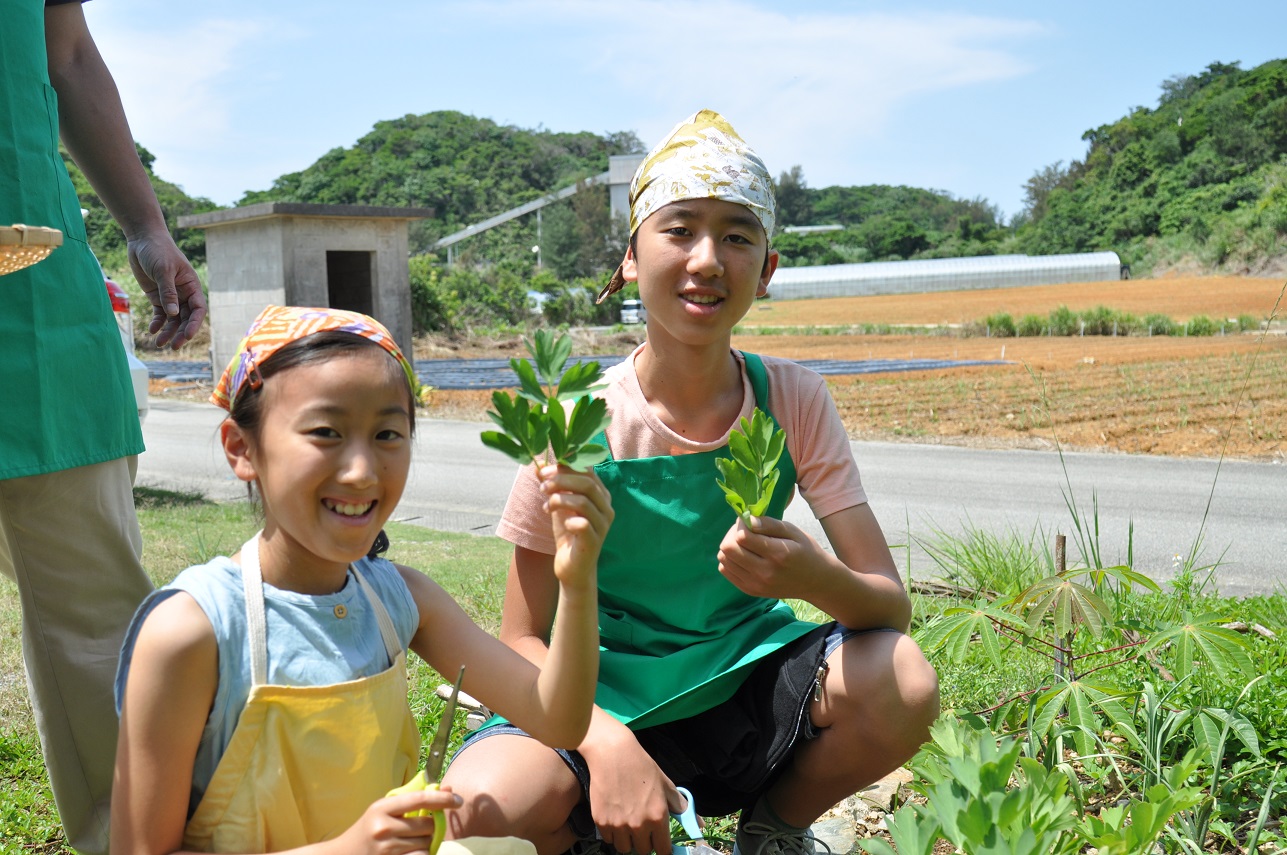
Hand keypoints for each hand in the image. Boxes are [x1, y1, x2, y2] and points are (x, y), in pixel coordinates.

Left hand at [126, 231, 205, 348]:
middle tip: (173, 346)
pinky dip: (157, 323)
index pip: (198, 310)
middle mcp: (183, 294)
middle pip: (186, 318)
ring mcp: (170, 296)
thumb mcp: (163, 270)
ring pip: (172, 319)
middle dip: (180, 333)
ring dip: (168, 331)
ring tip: (159, 343)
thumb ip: (168, 292)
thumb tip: (173, 314)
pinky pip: (160, 314)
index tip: (187, 336)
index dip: (194, 324)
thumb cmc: (158, 251)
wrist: (142, 240)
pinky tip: (152, 331)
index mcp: (191, 286)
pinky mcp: (157, 296)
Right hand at [329, 787, 460, 854]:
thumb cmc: (368, 829)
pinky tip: (411, 851)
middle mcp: (383, 828)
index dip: (443, 798)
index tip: (458, 800)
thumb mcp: (384, 809)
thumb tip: (448, 787)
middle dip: (432, 826)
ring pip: (426, 844)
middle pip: (428, 825)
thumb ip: (414, 799)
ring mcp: (386, 849)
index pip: (420, 799)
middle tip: (422, 828)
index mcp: (381, 808)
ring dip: (427, 842)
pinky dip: (421, 854)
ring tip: (413, 841)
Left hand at [539, 464, 612, 589]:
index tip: (543, 471)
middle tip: (542, 486)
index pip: (588, 472)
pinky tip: (561, 523)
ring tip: (546, 506)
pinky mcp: (594, 542)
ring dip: (560, 499)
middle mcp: (606, 508)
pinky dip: (568, 520)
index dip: (565, 467)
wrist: (572, 567)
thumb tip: (538, 466)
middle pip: (587, 483)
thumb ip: (552, 486)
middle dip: (561, 481)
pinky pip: (583, 524)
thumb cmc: (568, 533)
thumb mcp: (559, 505)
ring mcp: (602, 525)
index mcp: (601, 495)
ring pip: (584, 502)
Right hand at [583, 729, 684, 854]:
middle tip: (643, 827)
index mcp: (658, 817)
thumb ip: (682, 808)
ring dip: (628, 840)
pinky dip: (613, 833)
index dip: (662, 847)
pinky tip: (616, 818)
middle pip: (644, 851)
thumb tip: (699, 825)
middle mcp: (639, 825)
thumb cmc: (642, 767)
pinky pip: (609, 839)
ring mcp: (619, 825)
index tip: (659, 841)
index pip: (663, 851)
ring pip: (625, 848)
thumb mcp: (666, 785)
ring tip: (628, 823)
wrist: (613, 754)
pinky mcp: (601, 822)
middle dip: (645, 842)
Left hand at [717, 515, 826, 600]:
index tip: (749, 521)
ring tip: (744, 543)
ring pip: (723, 560)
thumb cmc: (806, 551)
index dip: (741, 524)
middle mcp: (764, 572)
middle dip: (732, 534)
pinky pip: (726, 571)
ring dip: (730, 547)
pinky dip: (730, 560)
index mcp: (777, 554)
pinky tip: (743, 556)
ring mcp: (755, 584)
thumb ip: (770, 524)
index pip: (742, 537)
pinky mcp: (750, 591)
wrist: (816, 582)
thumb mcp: (794, 532)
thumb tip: (748, 519)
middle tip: (745, 531)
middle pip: (728, 549)